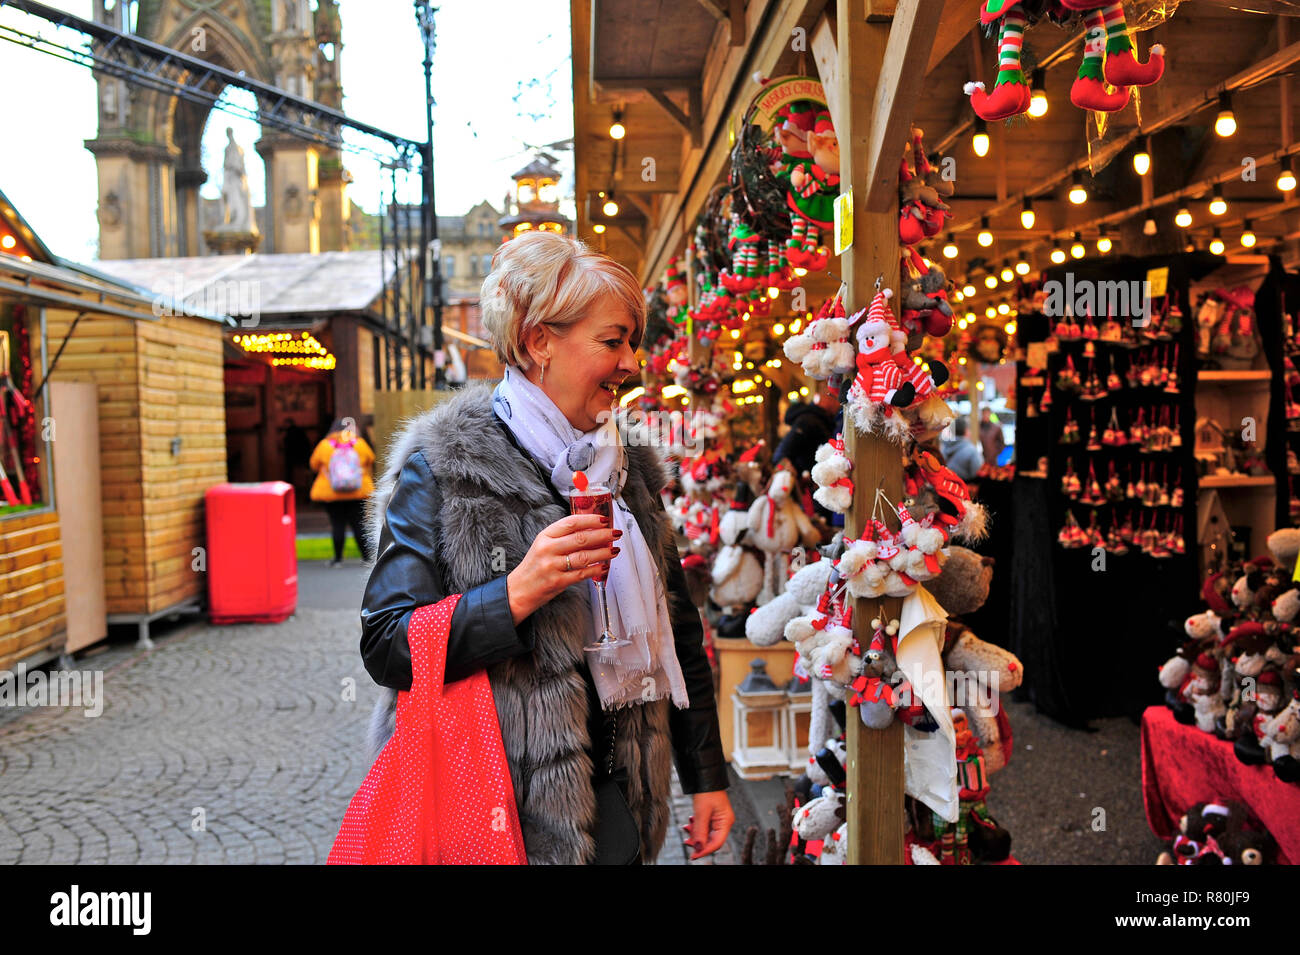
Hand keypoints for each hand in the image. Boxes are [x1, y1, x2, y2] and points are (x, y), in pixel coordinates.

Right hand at [506, 514, 621, 625]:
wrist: (518, 590)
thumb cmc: (535, 567)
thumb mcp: (543, 545)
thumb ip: (563, 536)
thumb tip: (591, 529)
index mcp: (545, 536)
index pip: (571, 523)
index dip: (590, 520)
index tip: (604, 520)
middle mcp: (548, 549)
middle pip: (581, 538)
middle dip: (603, 535)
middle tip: (615, 534)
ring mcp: (552, 566)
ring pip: (584, 556)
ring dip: (603, 553)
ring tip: (614, 550)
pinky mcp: (557, 582)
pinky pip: (582, 574)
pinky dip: (596, 570)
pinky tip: (605, 567)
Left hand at [682, 790, 733, 859]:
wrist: (706, 777)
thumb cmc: (707, 791)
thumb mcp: (702, 812)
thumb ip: (700, 831)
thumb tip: (698, 847)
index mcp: (726, 822)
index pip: (716, 843)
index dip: (705, 850)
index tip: (693, 855)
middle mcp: (724, 823)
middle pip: (711, 840)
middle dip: (698, 842)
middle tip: (686, 842)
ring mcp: (718, 820)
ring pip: (706, 834)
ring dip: (695, 834)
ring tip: (686, 829)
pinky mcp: (712, 817)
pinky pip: (704, 827)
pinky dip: (696, 827)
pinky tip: (689, 823)